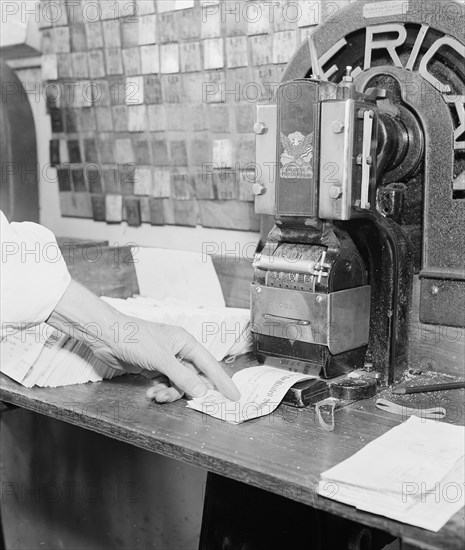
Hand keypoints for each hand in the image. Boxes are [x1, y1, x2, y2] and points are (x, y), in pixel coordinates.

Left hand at [48, 280, 239, 403]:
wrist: (106, 336)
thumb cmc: (134, 338)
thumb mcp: (161, 358)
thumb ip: (182, 377)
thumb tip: (201, 391)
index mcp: (185, 342)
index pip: (209, 364)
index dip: (222, 381)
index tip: (234, 396)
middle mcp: (178, 351)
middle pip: (194, 377)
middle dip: (190, 391)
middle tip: (193, 404)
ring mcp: (165, 361)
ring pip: (178, 384)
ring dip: (171, 393)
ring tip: (159, 396)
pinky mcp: (152, 369)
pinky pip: (165, 385)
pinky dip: (161, 392)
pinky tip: (152, 394)